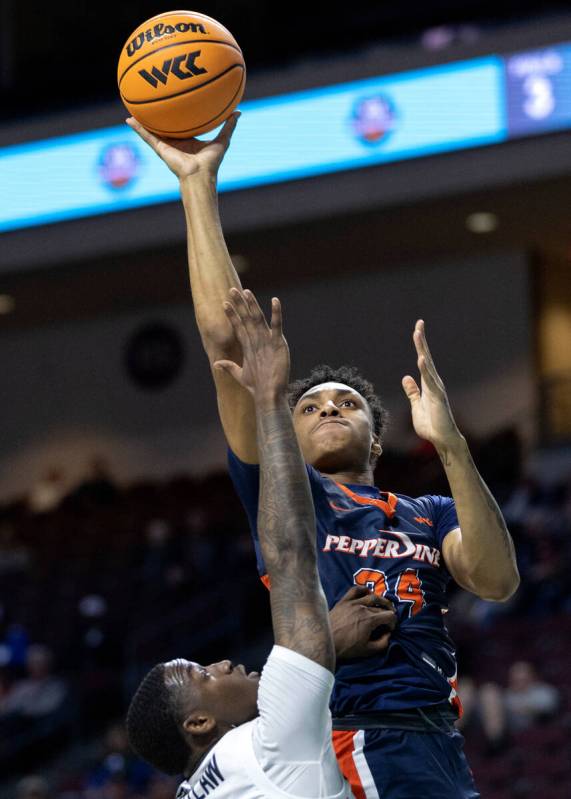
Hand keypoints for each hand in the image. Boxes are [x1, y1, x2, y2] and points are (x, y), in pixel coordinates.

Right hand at [125, 112, 239, 179]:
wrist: (199, 175)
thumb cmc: (211, 163)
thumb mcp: (222, 140)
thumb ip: (229, 126)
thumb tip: (238, 111)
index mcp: (188, 141)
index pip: (182, 126)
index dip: (178, 116)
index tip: (175, 104)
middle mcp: (176, 143)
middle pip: (165, 127)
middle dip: (159, 117)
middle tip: (152, 101)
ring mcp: (166, 146)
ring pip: (152, 131)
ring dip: (143, 121)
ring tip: (133, 107)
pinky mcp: (160, 149)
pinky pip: (146, 137)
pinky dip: (138, 128)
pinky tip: (129, 119)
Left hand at [213, 289, 289, 401]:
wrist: (268, 394)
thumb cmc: (257, 386)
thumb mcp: (240, 375)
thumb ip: (229, 367)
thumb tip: (216, 363)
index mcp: (249, 346)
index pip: (238, 326)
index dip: (232, 315)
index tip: (224, 303)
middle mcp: (257, 340)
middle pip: (246, 318)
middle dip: (239, 305)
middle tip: (232, 290)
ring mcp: (267, 341)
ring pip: (258, 319)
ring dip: (252, 305)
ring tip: (246, 292)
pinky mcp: (278, 343)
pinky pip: (276, 326)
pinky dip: (276, 313)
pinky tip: (274, 301)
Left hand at [329, 586, 396, 659]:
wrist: (326, 641)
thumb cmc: (346, 648)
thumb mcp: (368, 651)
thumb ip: (383, 643)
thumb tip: (388, 634)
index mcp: (370, 620)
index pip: (389, 616)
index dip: (393, 623)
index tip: (389, 629)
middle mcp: (362, 608)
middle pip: (381, 607)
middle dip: (387, 614)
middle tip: (387, 621)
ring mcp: (353, 602)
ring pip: (372, 597)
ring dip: (381, 601)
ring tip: (384, 606)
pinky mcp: (344, 601)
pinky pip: (356, 590)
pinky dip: (364, 590)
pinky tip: (368, 594)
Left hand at [402, 320, 461, 449]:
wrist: (442, 439)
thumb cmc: (431, 424)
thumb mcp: (416, 405)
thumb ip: (412, 392)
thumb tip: (406, 377)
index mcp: (428, 384)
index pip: (423, 360)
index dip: (419, 345)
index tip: (417, 329)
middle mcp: (434, 383)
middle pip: (426, 357)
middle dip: (421, 341)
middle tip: (419, 324)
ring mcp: (437, 389)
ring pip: (428, 365)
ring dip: (423, 349)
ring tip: (418, 334)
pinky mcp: (438, 397)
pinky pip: (430, 381)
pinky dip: (425, 370)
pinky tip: (421, 359)